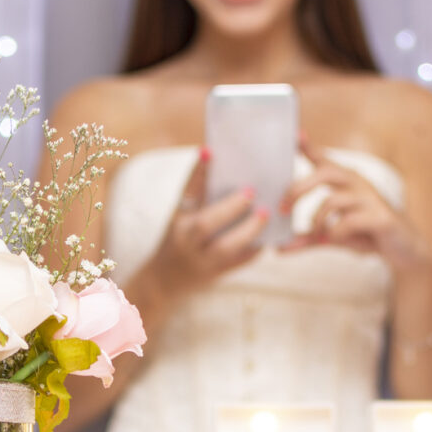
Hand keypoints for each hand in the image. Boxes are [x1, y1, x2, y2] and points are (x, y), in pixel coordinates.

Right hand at [149, 147, 268, 296]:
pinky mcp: (216, 274)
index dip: (198, 171)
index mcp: (177, 219)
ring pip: (225, 247)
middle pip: (205, 224)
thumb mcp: (181, 217)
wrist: (164, 280)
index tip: (210, 151)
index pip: (187, 192)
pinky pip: (239, 262)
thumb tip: (226, 164)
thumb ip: (200, 197)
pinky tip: (267, 235)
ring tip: (265, 213)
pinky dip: (254, 248)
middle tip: (251, 192)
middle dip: (230, 207)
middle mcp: (185, 239)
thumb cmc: (178, 239)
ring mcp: (200, 260)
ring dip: (249, 230)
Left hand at [280, 137, 430, 271]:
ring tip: (316, 235)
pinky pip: (349, 221)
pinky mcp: (381, 217)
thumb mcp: (333, 237)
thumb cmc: (367, 235)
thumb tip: (278, 248)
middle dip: (299, 188)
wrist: (406, 250)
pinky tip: (334, 240)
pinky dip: (335, 233)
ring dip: (317, 220)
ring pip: (334, 199)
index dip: (307, 146)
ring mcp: (371, 199)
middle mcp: (358, 184)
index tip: (293, 134)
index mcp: (345, 182)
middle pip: (324, 173)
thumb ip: (308, 239)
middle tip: (282, 208)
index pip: (323, 159)